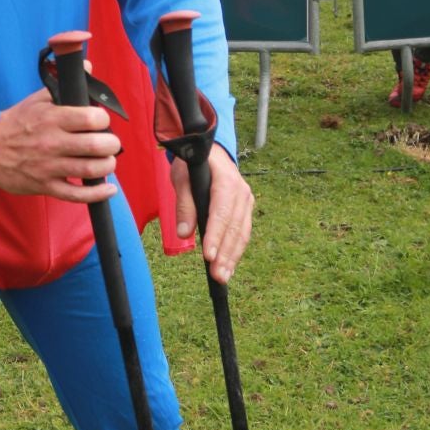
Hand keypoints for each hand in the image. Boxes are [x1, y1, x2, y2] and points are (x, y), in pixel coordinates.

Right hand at [0, 90, 119, 202]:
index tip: (102, 121)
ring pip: (89, 170)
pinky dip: (96, 194)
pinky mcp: (45, 186)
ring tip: (107, 161)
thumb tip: (89, 67)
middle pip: (95, 145)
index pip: (91, 118)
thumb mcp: (37, 99)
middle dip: (111, 144)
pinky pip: (75, 194)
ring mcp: (49, 166)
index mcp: (52, 118)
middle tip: (110, 143)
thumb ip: (64, 85)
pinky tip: (108, 188)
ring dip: (107, 166)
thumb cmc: (15, 123)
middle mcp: (52, 142)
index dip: (104, 119)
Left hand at [171, 145, 252, 282]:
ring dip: (232, 257)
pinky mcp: (245, 209)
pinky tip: (228, 266)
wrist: (210, 151)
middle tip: (217, 276)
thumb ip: (184, 204)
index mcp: (226, 181)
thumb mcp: (182, 177)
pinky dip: (236, 251)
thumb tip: (184, 233)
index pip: (221, 213)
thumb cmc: (193, 164)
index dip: (215, 236)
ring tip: (223, 277)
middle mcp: (241, 192)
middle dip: (225, 254)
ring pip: (242, 233)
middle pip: (234, 228)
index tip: (208, 256)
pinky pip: (243, 232)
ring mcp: (246, 200)